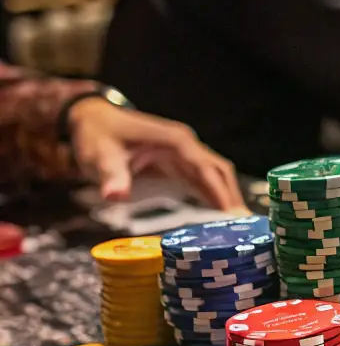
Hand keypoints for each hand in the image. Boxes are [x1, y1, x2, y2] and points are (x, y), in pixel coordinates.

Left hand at [68, 98, 244, 211]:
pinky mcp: (178, 161)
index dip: (221, 192)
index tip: (235, 215)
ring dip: (225, 197)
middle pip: (219, 171)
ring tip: (236, 226)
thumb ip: (112, 176)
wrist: (92, 119)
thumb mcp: (101, 156)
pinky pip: (202, 179)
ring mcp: (184, 152)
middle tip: (242, 227)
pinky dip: (212, 195)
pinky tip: (217, 215)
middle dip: (231, 197)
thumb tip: (115, 196)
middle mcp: (186, 145)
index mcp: (175, 142)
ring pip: (215, 175)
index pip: (207, 169)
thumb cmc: (98, 136)